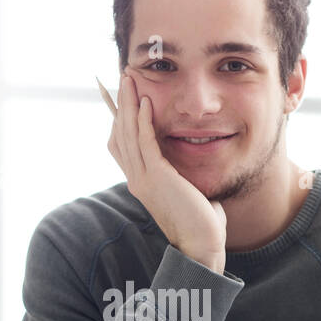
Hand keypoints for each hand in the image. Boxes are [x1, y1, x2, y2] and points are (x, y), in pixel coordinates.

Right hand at [107, 72, 227, 273]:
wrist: (201, 245)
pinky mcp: (157, 178)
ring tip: (129, 79)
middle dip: (120, 103)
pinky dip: (142, 122)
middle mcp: (136, 178)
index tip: (122, 96)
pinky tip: (144, 102)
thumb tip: (190, 165)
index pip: (121, 144)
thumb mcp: (187, 191)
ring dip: (128, 104)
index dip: (119, 118)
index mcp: (141, 181)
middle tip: (123, 76)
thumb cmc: (200, 222)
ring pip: (128, 134)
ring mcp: (144, 179)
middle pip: (119, 133)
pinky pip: (145, 144)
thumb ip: (182, 175)